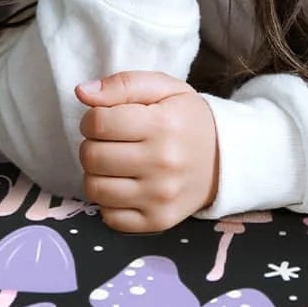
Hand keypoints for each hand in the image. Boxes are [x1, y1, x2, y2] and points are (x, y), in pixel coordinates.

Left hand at [75, 69, 220, 233]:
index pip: (97, 123)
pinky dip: (110, 202)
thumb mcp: (163, 89)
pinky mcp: (158, 221)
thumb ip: (122, 84)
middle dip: (92, 145)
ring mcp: (161, 197)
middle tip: (110, 142)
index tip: (104, 119)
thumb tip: (82, 92)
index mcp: (163, 125)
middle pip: (91, 156)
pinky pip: (109, 217)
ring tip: (116, 163)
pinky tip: (126, 186)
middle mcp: (163, 164)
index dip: (91, 118)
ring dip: (97, 174)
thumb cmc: (186, 119)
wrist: (225, 159)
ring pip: (95, 188)